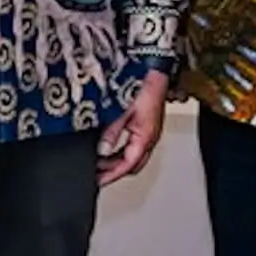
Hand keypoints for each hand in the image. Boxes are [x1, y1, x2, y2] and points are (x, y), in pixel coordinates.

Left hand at [96, 70, 170, 184]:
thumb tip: (102, 150)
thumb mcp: (123, 111)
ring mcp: (149, 133)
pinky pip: (134, 147)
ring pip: (134, 158)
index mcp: (145, 137)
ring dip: (118, 162)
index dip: (112, 175)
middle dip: (114, 172)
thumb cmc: (145, 88)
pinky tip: (111, 149)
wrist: (156, 74)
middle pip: (132, 165)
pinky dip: (122, 152)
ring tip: (101, 164)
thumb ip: (112, 132)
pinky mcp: (147, 127)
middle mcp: (149, 138)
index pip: (128, 164)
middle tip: (98, 176)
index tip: (98, 180)